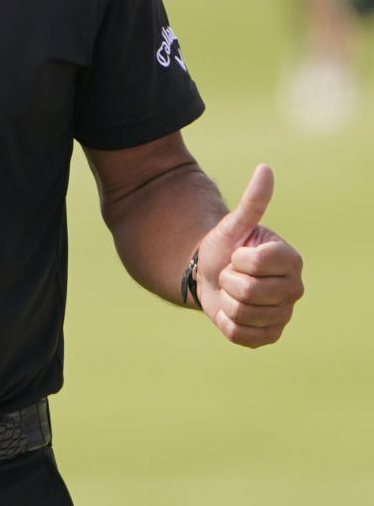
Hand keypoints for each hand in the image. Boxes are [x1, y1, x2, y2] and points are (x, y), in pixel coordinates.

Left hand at [196, 164, 303, 346]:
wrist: (211, 277)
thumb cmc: (226, 248)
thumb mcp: (234, 224)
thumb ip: (252, 201)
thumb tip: (265, 169)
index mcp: (291, 260)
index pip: (257, 264)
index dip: (238, 260)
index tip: (239, 255)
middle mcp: (295, 289)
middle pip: (249, 291)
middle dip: (229, 281)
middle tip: (232, 275)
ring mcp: (284, 315)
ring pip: (242, 313)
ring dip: (227, 301)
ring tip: (232, 292)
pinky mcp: (270, 336)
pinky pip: (240, 334)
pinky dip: (226, 322)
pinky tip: (231, 311)